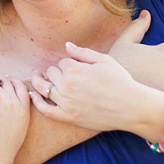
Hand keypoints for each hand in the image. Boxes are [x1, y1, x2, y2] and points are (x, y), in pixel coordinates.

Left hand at [30, 42, 145, 131]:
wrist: (131, 107)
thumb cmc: (120, 81)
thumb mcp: (104, 60)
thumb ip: (83, 52)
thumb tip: (66, 46)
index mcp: (74, 69)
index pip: (61, 63)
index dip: (68, 64)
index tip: (76, 68)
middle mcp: (67, 86)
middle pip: (51, 74)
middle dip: (56, 72)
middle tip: (60, 74)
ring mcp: (66, 102)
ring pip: (44, 88)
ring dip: (39, 81)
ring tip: (37, 77)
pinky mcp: (68, 117)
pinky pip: (46, 110)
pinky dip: (37, 102)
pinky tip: (33, 95)